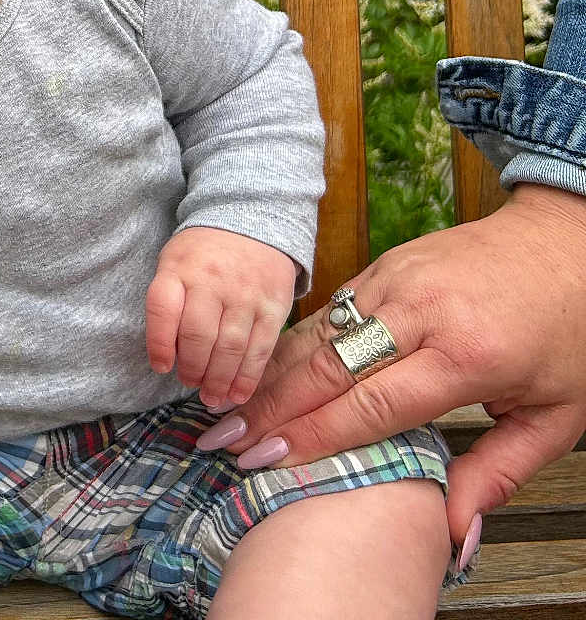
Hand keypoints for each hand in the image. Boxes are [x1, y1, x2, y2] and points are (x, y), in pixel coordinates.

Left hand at [145, 226, 296, 409]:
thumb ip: (169, 301)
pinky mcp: (273, 307)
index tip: (161, 367)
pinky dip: (248, 377)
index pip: (162, 309)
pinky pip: (260, 349)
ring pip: (229, 348)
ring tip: (211, 397)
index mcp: (179, 268)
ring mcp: (245, 294)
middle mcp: (211, 281)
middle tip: (189, 382)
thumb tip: (167, 354)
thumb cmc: (204, 253)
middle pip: (197, 336)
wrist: (252, 222)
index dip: (159, 344)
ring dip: (218, 380)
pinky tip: (238, 394)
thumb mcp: (175, 261)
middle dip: (191, 368)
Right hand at [201, 184, 585, 547]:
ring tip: (228, 408)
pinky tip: (265, 370)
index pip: (372, 404)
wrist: (566, 244)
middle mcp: (421, 311)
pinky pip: (329, 309)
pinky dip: (292, 343)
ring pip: (316, 332)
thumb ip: (498, 473)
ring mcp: (396, 279)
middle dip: (269, 406)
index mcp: (467, 354)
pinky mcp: (384, 264)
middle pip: (327, 364)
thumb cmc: (568, 330)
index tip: (271, 461)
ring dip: (267, 373)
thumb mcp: (557, 416)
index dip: (314, 436)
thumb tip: (456, 533)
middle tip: (225, 439)